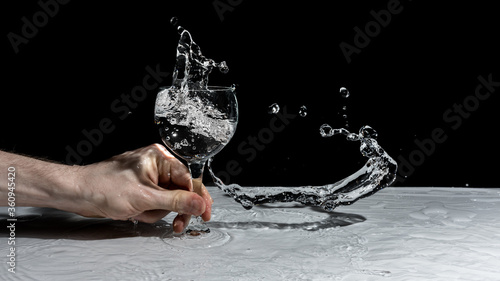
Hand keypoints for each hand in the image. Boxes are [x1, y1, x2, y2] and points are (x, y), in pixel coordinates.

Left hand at [75, 144, 211, 232]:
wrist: (78, 194)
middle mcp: (157, 165)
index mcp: (160, 158)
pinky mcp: (142, 190)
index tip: (204, 213)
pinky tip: (135, 212)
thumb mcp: (145, 197)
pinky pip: (156, 204)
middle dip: (176, 209)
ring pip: (169, 201)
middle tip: (178, 225)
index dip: (198, 198)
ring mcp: (149, 178)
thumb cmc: (104, 187)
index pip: (188, 178)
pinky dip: (149, 212)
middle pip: (181, 191)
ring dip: (157, 212)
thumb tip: (199, 203)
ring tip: (140, 212)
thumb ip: (176, 201)